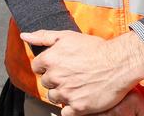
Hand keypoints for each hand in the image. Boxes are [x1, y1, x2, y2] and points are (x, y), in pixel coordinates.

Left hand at [22, 31, 143, 115]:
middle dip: (56, 80)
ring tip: (78, 86)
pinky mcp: (78, 107)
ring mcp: (67, 93)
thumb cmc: (95, 48)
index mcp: (50, 59)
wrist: (119, 63)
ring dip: (62, 94)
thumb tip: (24, 36)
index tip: (60, 66)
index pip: (37, 67)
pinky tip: (80, 98)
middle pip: (46, 83)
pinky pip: (65, 112)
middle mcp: (56, 77)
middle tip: (72, 75)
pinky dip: (70, 108)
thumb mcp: (67, 36)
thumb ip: (43, 36)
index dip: (48, 66)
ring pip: (54, 98)